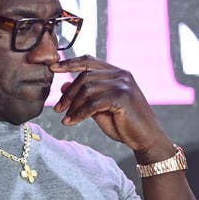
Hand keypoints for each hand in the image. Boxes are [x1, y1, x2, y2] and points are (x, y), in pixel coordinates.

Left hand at [50, 55, 171, 159]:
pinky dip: (79, 113)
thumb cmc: (124, 124)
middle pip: (85, 76)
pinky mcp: (122, 97)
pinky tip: (72, 122)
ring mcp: (123, 84)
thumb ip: (84, 96)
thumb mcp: (99, 108)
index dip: (70, 63)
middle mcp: (121, 74)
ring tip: (65, 118)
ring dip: (72, 105)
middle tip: (58, 109)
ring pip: (87, 89)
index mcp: (116, 72)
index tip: (53, 68)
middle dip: (69, 93)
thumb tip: (63, 85)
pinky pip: (93, 103)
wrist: (146, 139)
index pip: (89, 60)